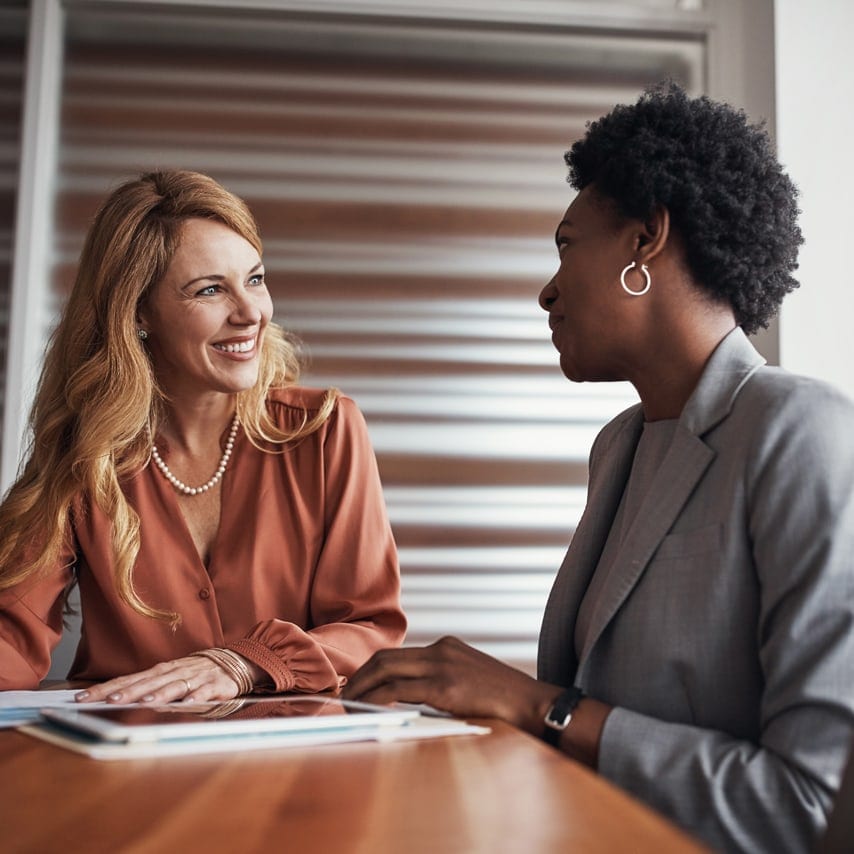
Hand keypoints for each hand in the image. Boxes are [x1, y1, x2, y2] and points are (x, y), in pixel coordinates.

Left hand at [74, 653, 262, 704]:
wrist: (238, 660)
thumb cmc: (198, 671)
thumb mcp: (171, 676)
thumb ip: (148, 686)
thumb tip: (115, 698)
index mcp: (161, 671)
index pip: (128, 679)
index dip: (106, 688)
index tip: (82, 698)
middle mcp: (175, 671)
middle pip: (146, 682)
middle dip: (126, 692)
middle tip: (106, 701)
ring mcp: (195, 677)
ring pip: (174, 685)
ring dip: (159, 693)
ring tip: (143, 702)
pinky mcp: (216, 685)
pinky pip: (205, 691)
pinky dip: (196, 695)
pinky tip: (187, 702)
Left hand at [342, 636, 562, 735]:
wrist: (534, 705)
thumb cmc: (503, 702)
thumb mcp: (470, 681)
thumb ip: (442, 682)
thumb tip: (407, 700)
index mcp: (446, 647)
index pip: (398, 654)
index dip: (371, 670)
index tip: (355, 685)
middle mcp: (441, 650)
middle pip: (385, 658)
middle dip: (358, 677)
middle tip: (341, 695)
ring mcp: (443, 666)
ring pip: (386, 670)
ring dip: (361, 687)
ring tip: (347, 704)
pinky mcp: (445, 687)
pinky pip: (398, 690)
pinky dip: (376, 698)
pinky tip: (365, 709)